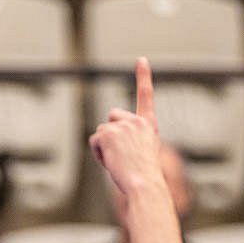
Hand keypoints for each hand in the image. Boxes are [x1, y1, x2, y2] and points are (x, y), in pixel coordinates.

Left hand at [89, 58, 166, 199]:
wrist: (144, 183)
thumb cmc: (144, 176)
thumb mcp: (142, 154)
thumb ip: (130, 140)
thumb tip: (108, 138)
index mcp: (149, 125)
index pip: (146, 95)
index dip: (143, 76)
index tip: (141, 60)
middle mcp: (136, 120)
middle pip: (112, 117)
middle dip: (110, 132)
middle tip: (121, 154)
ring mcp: (122, 125)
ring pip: (102, 132)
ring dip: (105, 147)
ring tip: (119, 161)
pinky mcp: (108, 133)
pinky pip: (95, 141)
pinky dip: (98, 153)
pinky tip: (112, 161)